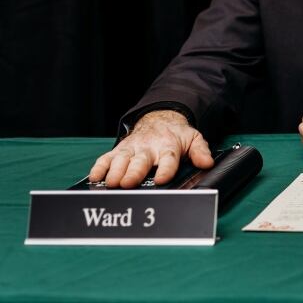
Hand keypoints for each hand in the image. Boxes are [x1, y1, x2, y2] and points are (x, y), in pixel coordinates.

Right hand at [88, 109, 213, 187]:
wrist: (160, 118)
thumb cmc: (176, 135)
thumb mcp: (193, 139)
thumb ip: (200, 151)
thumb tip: (207, 163)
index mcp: (168, 147)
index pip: (168, 159)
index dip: (165, 169)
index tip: (161, 179)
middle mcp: (148, 148)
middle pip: (140, 162)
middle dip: (133, 172)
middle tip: (127, 183)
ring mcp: (132, 149)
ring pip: (122, 160)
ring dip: (115, 171)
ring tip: (111, 183)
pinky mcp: (120, 150)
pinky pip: (107, 158)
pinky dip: (99, 167)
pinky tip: (95, 178)